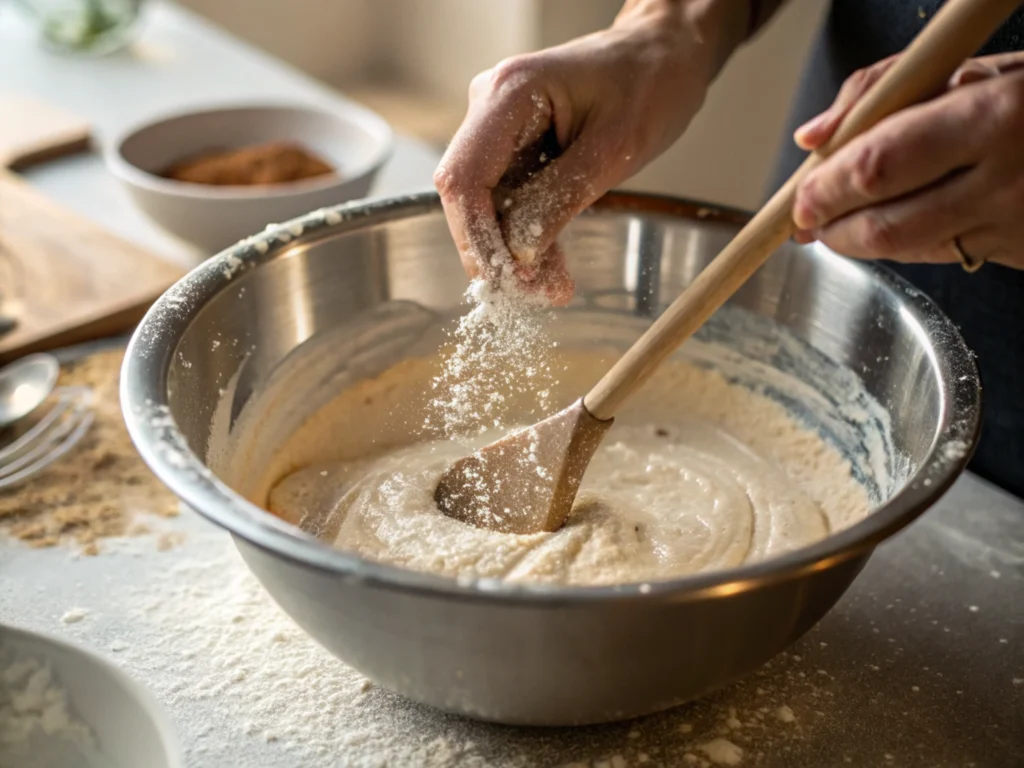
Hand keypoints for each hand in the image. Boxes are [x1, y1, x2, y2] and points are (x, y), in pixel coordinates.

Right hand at [434, 0, 744, 303]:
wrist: (664, 55)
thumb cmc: (649, 82)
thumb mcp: (615, 148)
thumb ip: (560, 199)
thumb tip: (518, 254)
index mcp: (509, 93)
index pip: (464, 177)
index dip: (477, 235)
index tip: (509, 278)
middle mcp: (491, 108)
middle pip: (467, 197)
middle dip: (497, 252)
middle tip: (539, 293)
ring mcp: (499, 129)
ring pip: (488, 207)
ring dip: (515, 254)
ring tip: (553, 289)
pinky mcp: (514, 148)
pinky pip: (509, 202)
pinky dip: (528, 238)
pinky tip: (551, 271)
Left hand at [792, 52, 1023, 270]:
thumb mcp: (966, 66)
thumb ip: (880, 90)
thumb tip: (813, 138)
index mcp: (995, 116)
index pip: (880, 166)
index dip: (827, 188)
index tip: (799, 194)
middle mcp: (1007, 179)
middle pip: (885, 224)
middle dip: (831, 227)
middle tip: (806, 219)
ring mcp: (1014, 224)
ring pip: (906, 250)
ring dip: (856, 242)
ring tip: (835, 222)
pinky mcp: (1016, 253)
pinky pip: (937, 255)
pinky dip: (897, 244)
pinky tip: (885, 222)